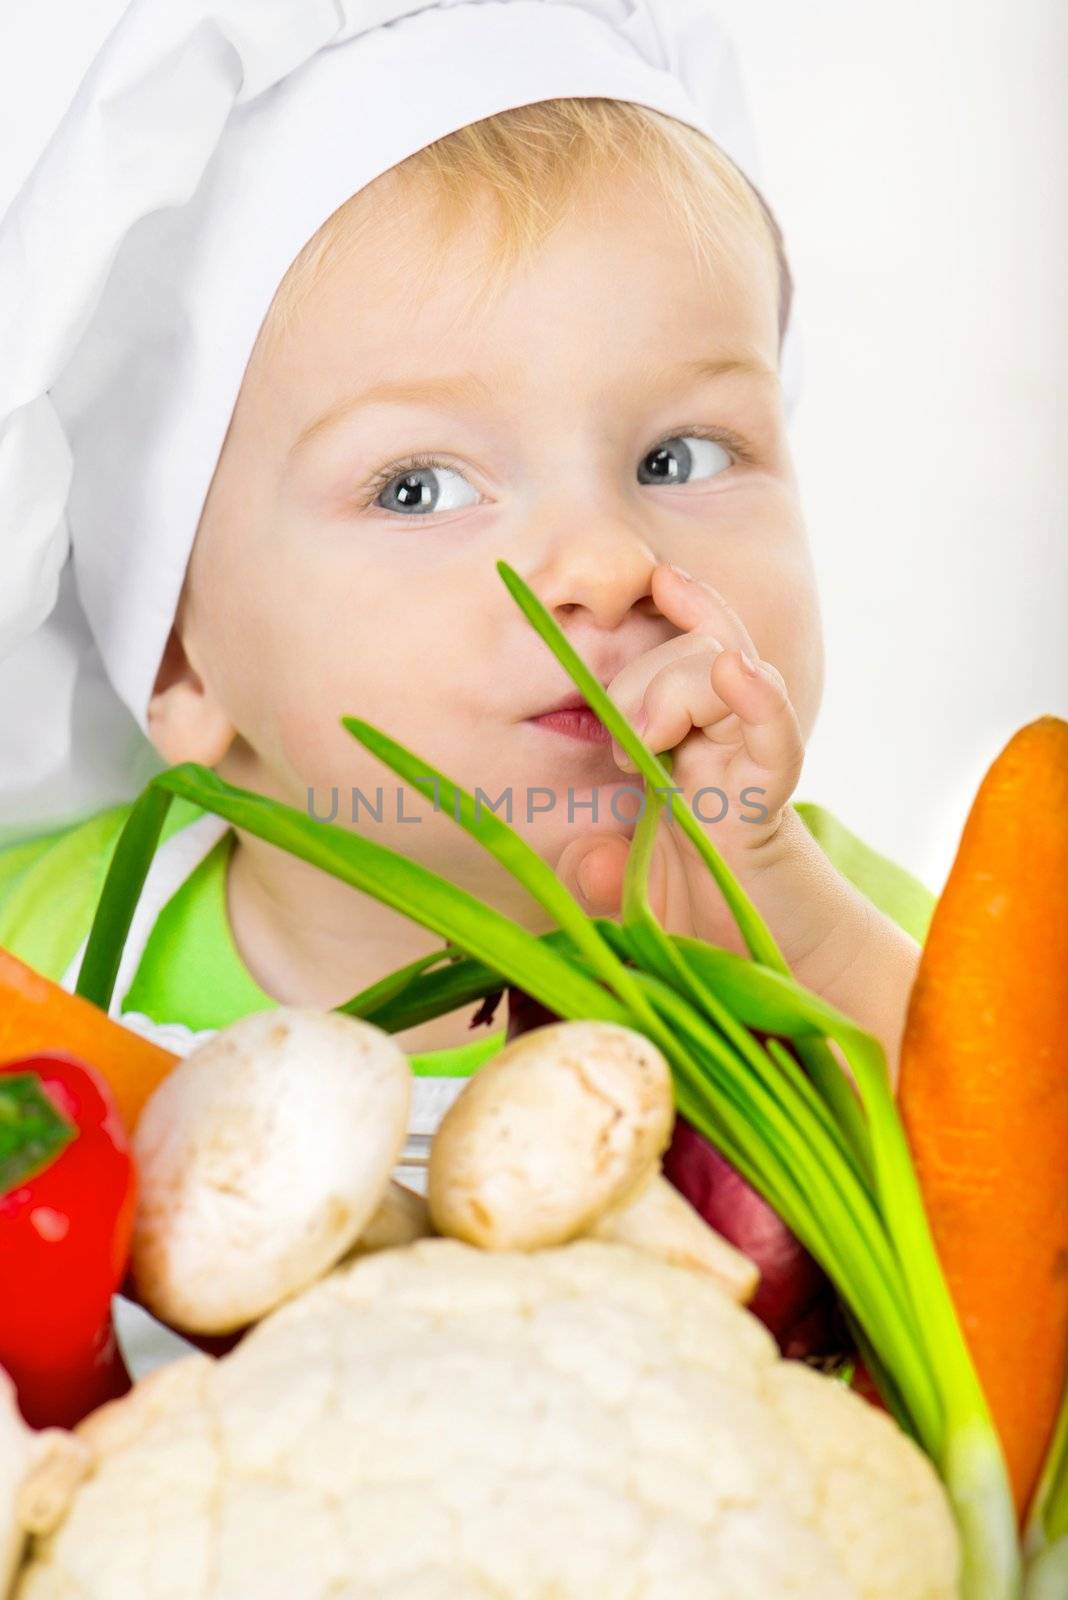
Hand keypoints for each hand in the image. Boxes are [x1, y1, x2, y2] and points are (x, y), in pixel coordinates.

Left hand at [555, 562, 807, 955]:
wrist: (773, 961)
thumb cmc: (706, 918)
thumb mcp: (634, 894)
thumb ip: (602, 878)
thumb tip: (590, 862)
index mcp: (677, 745)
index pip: (667, 658)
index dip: (654, 618)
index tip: (634, 587)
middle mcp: (715, 739)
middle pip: (689, 652)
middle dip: (642, 677)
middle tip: (622, 747)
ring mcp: (745, 760)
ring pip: (725, 668)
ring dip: (676, 687)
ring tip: (649, 742)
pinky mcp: (771, 797)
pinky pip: (773, 734)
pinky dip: (758, 699)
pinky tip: (739, 672)